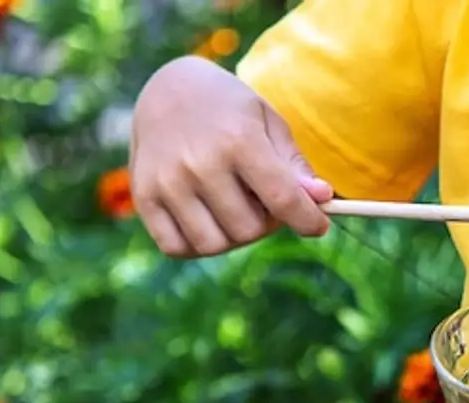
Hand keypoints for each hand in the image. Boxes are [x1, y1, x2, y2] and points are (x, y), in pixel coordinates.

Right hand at [130, 56, 333, 257]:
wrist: (167, 88)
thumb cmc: (229, 109)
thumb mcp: (268, 123)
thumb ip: (294, 165)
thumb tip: (323, 200)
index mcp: (238, 139)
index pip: (282, 199)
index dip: (307, 221)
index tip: (317, 226)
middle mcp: (200, 163)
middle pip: (249, 230)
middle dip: (265, 223)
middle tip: (262, 200)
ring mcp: (168, 182)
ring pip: (215, 245)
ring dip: (232, 236)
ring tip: (234, 207)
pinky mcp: (145, 197)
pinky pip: (177, 247)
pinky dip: (198, 244)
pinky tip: (207, 220)